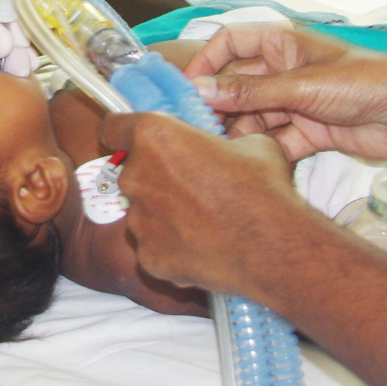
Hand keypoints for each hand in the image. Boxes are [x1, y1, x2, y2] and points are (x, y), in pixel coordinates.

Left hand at [97, 112, 305, 298]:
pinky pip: (153, 246)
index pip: (112, 128)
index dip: (123, 132)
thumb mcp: (248, 143)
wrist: (273, 246)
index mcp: (153, 137)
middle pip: (131, 172)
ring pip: (142, 212)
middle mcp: (136, 176)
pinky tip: (200, 246)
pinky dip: (171, 246)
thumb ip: (217, 141)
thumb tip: (221, 147)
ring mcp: (139, 221)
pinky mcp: (149, 258)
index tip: (135, 140)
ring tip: (200, 220)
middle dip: (154, 177)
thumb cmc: (261, 187)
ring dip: (163, 213)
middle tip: (189, 185)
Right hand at [186, 24, 386, 161]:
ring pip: (254, 115)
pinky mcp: (311, 132)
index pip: (232, 42)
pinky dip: (262, 150)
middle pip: (239, 84)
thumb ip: (249, 91)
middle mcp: (286, 70)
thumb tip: (200, 91)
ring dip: (237, 131)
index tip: (185, 90)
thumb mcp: (300, 85)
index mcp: (284, 42)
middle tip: (193, 130)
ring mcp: (298, 102)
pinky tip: (246, 163)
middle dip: (218, 104)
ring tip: (214, 152)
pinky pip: (276, 140)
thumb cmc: (363, 82)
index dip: (206, 62)